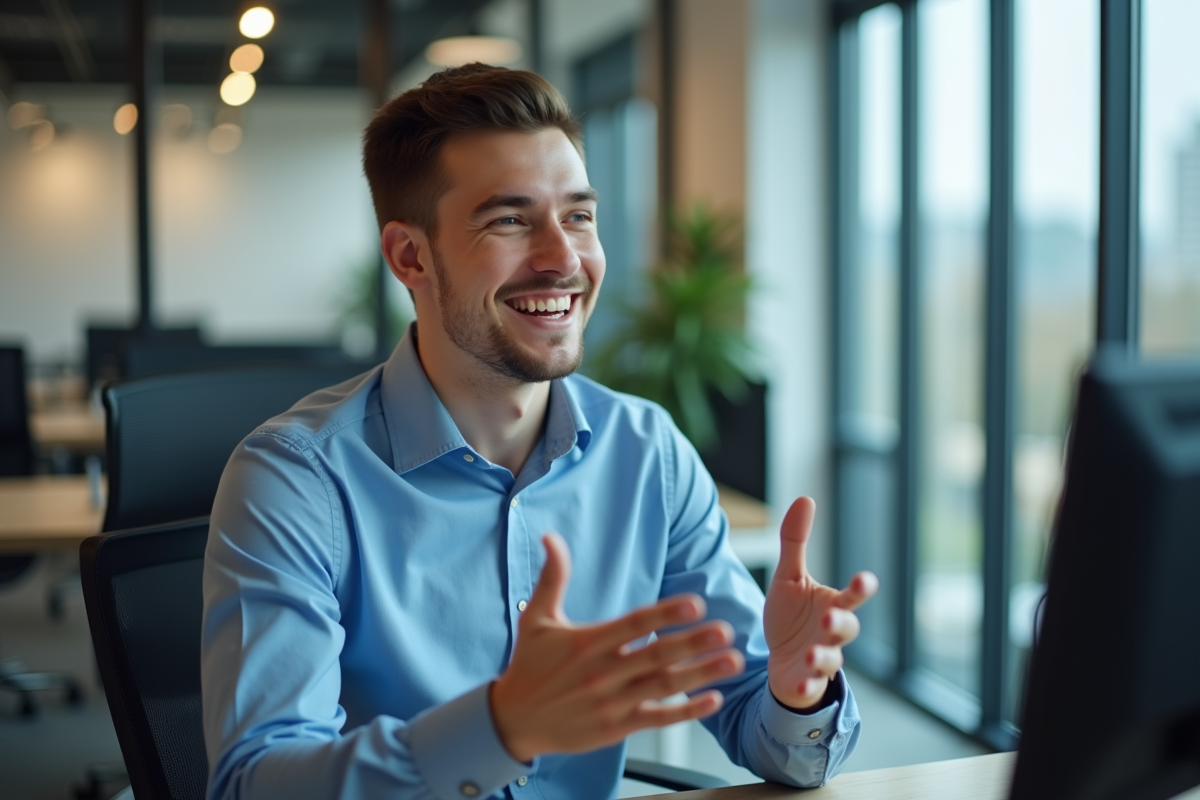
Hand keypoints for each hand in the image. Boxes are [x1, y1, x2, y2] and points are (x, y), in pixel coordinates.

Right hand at [490, 533, 745, 762]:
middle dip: (693, 643)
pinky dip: (687, 711)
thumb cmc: (528, 666)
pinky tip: (713, 699)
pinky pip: (657, 718)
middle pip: (655, 655)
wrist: (513, 720)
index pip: (633, 624)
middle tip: (725, 630)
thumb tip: (551, 537)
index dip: (665, 614)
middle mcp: (602, 672)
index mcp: (587, 642)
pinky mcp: (616, 727)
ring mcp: (611, 701)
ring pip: (663, 686)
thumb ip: (553, 577)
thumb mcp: (536, 618)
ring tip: (732, 661)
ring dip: (700, 674)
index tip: (694, 604)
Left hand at [763, 497, 877, 710]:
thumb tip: (806, 498)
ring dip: (824, 656)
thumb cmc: (792, 617)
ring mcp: (822, 659)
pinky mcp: (806, 682)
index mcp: (832, 604)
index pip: (852, 596)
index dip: (860, 589)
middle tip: (829, 616)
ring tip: (812, 654)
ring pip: (832, 659)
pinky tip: (802, 682)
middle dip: (841, 623)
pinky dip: (807, 685)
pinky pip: (811, 686)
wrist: (779, 661)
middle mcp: (832, 633)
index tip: (864, 580)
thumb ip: (795, 541)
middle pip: (847, 628)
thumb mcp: (788, 577)